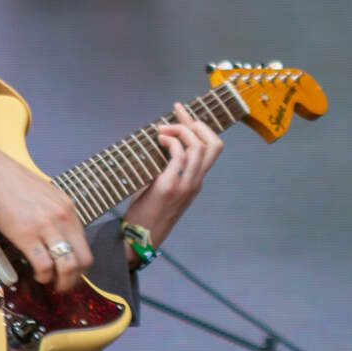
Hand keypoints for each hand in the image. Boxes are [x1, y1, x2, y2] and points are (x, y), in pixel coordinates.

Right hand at [0, 148, 94, 288]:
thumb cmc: (12, 183)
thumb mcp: (45, 196)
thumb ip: (55, 216)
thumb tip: (56, 239)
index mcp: (68, 208)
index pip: (85, 245)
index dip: (80, 266)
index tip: (70, 273)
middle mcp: (63, 217)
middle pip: (83, 259)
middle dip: (75, 278)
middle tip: (63, 285)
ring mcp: (46, 226)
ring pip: (68, 266)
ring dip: (62, 282)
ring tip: (51, 284)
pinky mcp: (27, 234)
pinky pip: (44, 266)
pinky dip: (43, 276)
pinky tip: (37, 275)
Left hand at [123, 104, 224, 247]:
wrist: (138, 239)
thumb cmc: (145, 213)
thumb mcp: (159, 186)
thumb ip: (163, 166)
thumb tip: (154, 142)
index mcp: (196, 181)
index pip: (212, 147)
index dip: (199, 125)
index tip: (181, 110)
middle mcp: (196, 182)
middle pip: (213, 143)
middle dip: (195, 123)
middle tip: (174, 117)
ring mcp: (185, 185)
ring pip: (198, 147)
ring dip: (180, 131)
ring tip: (162, 130)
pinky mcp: (170, 187)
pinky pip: (179, 157)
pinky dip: (170, 142)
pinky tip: (158, 141)